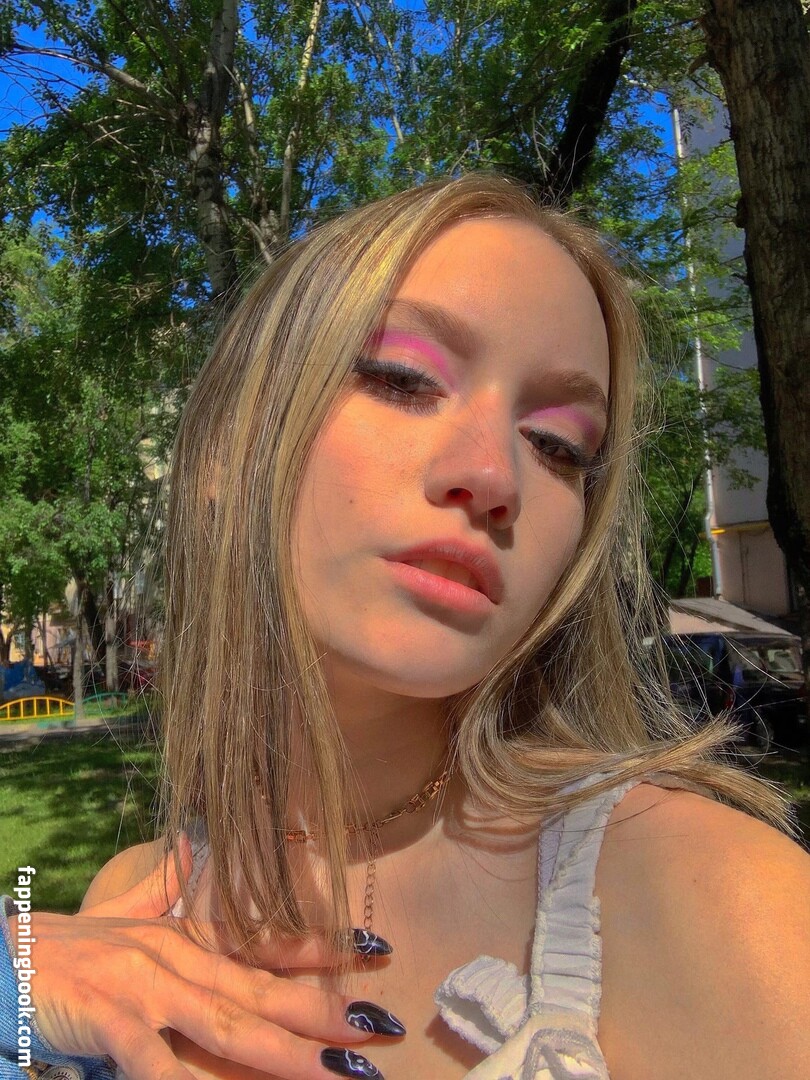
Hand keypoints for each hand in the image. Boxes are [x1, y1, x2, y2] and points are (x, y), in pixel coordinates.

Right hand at [11, 837, 400, 1079]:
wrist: (7, 954)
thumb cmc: (69, 947)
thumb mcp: (130, 914)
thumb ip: (172, 889)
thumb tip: (195, 846)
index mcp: (184, 936)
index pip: (263, 940)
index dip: (319, 948)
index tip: (371, 952)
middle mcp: (174, 957)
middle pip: (260, 990)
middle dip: (323, 1012)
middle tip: (377, 1027)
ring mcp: (144, 987)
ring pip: (227, 1024)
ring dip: (284, 1053)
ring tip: (335, 1073)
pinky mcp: (110, 1018)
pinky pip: (157, 1060)